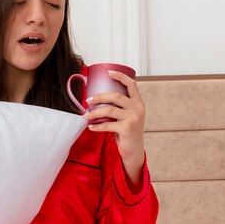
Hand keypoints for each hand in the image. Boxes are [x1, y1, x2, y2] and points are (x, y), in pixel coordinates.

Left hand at [83, 70, 145, 187]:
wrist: (134, 151)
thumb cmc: (127, 133)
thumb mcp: (127, 117)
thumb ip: (118, 108)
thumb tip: (97, 101)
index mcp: (138, 103)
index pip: (132, 85)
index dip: (120, 76)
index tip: (109, 72)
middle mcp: (137, 109)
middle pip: (115, 96)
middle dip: (99, 97)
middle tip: (88, 101)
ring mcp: (133, 118)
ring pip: (108, 110)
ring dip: (94, 113)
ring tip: (85, 116)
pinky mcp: (127, 128)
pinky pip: (107, 125)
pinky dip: (97, 126)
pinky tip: (90, 127)